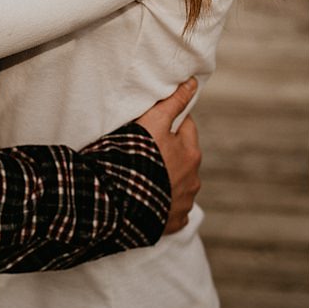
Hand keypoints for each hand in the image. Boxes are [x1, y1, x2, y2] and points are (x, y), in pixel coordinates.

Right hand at [136, 78, 201, 233]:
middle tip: (143, 150)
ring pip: (179, 183)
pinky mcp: (172, 223)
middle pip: (183, 156)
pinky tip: (148, 200)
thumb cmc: (133, 158)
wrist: (115, 204)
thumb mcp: (152, 123)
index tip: (152, 124)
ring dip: (167, 178)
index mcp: (191, 153)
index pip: (186, 126)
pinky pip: (173, 210)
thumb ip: (173, 102)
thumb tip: (193, 83)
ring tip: (143, 176)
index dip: (169, 121)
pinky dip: (164, 205)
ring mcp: (184, 203)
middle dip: (169, 151)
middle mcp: (193, 179)